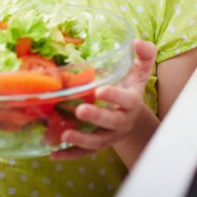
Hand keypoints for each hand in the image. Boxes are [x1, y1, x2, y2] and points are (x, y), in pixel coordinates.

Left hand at [51, 39, 156, 159]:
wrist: (132, 122)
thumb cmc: (131, 90)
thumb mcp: (140, 73)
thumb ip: (144, 55)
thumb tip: (137, 41)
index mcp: (131, 102)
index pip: (126, 99)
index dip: (115, 95)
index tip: (100, 89)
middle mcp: (121, 122)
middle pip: (111, 122)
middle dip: (96, 117)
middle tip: (80, 110)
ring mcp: (109, 136)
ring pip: (97, 142)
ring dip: (81, 140)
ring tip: (64, 134)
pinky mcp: (97, 146)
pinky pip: (84, 154)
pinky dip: (69, 155)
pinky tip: (53, 153)